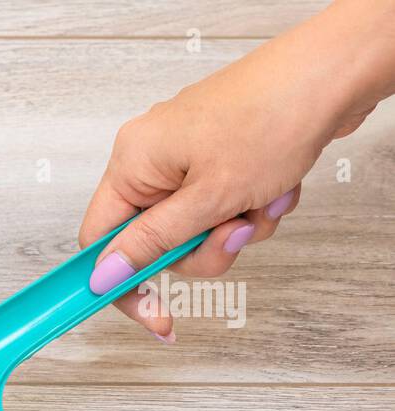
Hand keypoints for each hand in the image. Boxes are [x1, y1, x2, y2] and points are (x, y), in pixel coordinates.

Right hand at [81, 0, 394, 339]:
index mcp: (132, 162)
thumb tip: (103, 276)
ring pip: (195, 229)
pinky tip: (276, 188)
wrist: (331, 76)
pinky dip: (250, 208)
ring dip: (236, 229)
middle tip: (235, 233)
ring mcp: (186, 157)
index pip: (100, 241)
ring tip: (265, 200)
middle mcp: (152, 158)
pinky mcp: (219, 157)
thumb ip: (152, 243)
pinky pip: (221, 208)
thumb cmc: (271, 119)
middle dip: (203, 248)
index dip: (122, 282)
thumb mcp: (208, 198)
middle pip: (156, 240)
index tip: (154, 314)